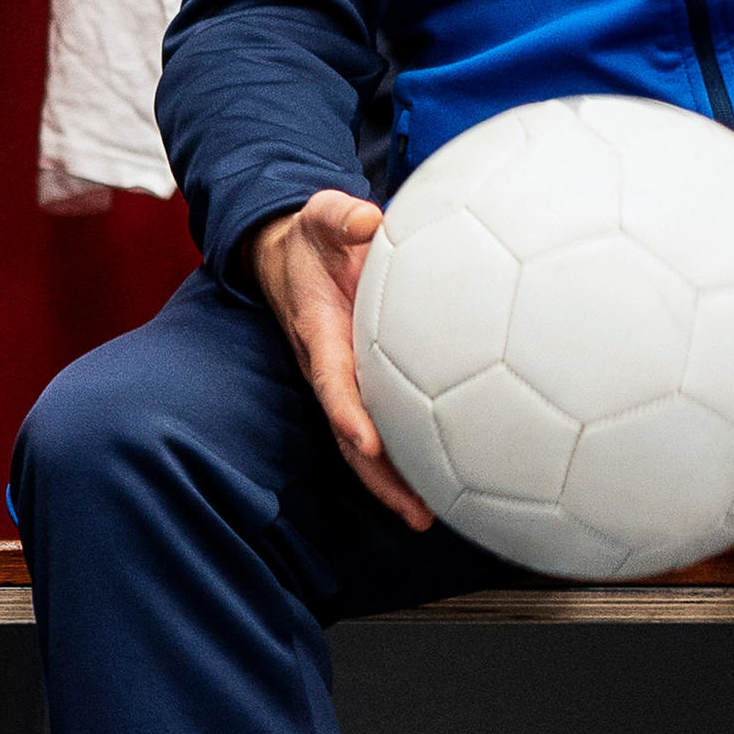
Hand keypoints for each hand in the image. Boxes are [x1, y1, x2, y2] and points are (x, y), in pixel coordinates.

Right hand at [247, 192, 432, 531]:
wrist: (289, 254)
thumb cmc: (311, 237)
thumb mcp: (320, 215)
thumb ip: (341, 217)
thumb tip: (369, 220)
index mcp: (319, 334)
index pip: (332, 381)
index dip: (349, 414)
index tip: (368, 442)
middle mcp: (330, 368)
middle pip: (350, 435)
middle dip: (379, 477)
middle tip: (417, 512)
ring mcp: (345, 380)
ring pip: (365, 443)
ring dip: (393, 482)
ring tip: (430, 517)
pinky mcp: (362, 382)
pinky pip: (383, 425)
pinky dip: (406, 457)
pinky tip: (444, 479)